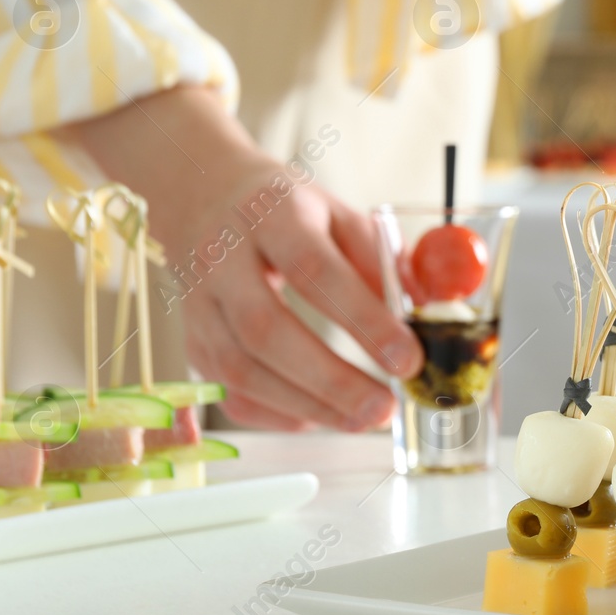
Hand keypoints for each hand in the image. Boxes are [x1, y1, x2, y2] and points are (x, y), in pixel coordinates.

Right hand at [70, 87, 422, 430]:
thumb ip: (381, 260)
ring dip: (307, 404)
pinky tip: (318, 416)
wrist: (202, 195)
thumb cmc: (286, 211)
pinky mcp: (190, 337)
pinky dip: (274, 411)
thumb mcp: (337, 214)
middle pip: (265, 329)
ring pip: (240, 367)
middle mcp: (223, 257)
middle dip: (330, 379)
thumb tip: (425, 313)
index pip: (313, 268)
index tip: (407, 358)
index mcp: (272, 215)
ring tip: (363, 419)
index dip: (361, 318)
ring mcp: (198, 302)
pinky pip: (226, 388)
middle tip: (384, 407)